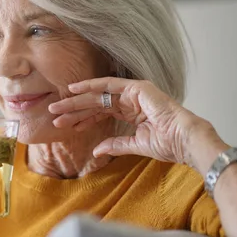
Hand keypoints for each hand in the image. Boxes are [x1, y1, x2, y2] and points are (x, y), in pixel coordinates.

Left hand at [48, 77, 208, 165]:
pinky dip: (90, 85)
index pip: (101, 113)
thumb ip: (114, 145)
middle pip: (95, 104)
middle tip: (53, 114)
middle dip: (73, 109)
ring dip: (76, 101)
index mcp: (131, 112)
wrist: (184, 140)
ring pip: (97, 95)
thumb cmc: (167, 144)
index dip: (83, 119)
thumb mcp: (134, 145)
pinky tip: (73, 89)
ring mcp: (133, 92)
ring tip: (56, 108)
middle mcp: (130, 100)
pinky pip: (107, 85)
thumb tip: (96, 151)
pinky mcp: (136, 88)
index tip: (65, 125)